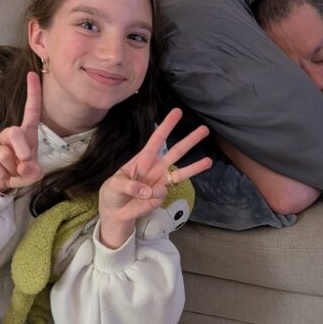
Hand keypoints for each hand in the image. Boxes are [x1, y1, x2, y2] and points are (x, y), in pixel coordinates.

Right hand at [0, 72, 43, 191]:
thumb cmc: (22, 172)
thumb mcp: (33, 174)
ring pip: (3, 153)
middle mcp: (10, 131)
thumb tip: (23, 165)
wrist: (3, 182)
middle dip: (22, 154)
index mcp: (27, 133)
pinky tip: (1, 175)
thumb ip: (34, 171)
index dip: (33, 92)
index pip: (31, 110)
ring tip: (10, 172)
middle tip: (21, 167)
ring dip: (10, 169)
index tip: (32, 73)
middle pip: (15, 133)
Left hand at [98, 108, 211, 248]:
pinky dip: (151, 197)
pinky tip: (142, 199)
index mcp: (144, 158)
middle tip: (205, 129)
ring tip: (209, 161)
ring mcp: (161, 181)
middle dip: (191, 140)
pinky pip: (161, 194)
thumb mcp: (114, 184)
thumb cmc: (113, 191)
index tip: (177, 112)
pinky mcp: (161, 196)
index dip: (167, 126)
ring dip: (196, 166)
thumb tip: (148, 190)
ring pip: (181, 172)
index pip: (158, 139)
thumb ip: (129, 185)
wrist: (116, 211)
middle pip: (177, 151)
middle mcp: (156, 167)